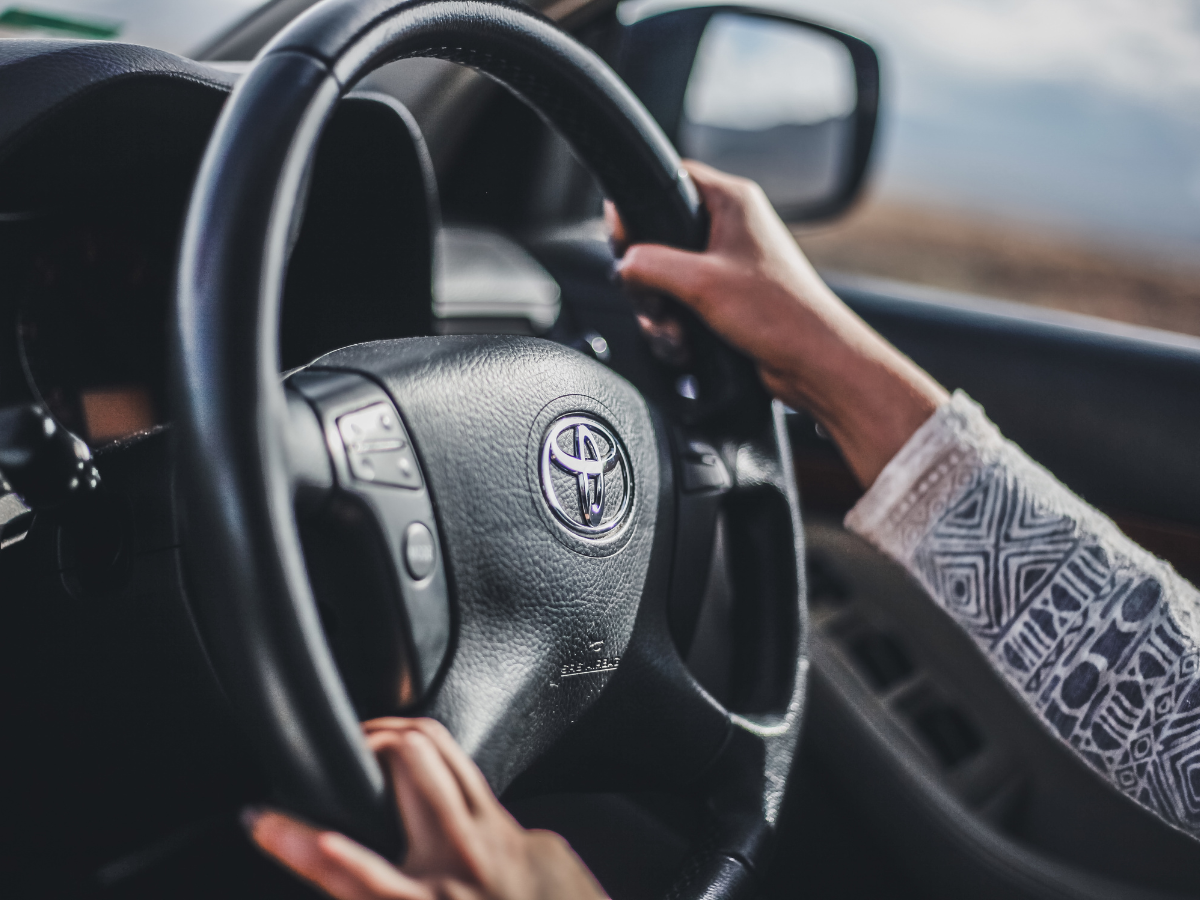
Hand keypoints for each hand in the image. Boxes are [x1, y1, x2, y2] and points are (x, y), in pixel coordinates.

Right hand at [245, 717, 607, 899]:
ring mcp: (503, 841)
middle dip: (368, 743)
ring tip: (379, 744)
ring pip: (444, 749)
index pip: (345, 870)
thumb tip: (337, 859)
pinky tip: (434, 788)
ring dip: (403, 738)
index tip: (262, 819)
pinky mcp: (535, 832)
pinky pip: (479, 782)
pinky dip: (447, 776)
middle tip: (347, 753)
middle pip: (406, 760)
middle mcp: (463, 868)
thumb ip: (381, 889)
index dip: (292, 840)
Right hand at [610, 160, 946, 486]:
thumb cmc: (779, 315)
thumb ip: (650, 264)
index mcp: (731, 201)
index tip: (623, 238)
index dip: (637, 207)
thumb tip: (623, 265)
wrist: (812, 363)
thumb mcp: (700, 282)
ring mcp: (726, 265)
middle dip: (647, 279)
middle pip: (658, 237)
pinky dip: (675, 327)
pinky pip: (680, 305)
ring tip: (675, 331)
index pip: (668, 179)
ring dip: (660, 311)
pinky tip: (684, 345)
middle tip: (653, 299)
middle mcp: (730, 228)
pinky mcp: (725, 300)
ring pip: (664, 278)